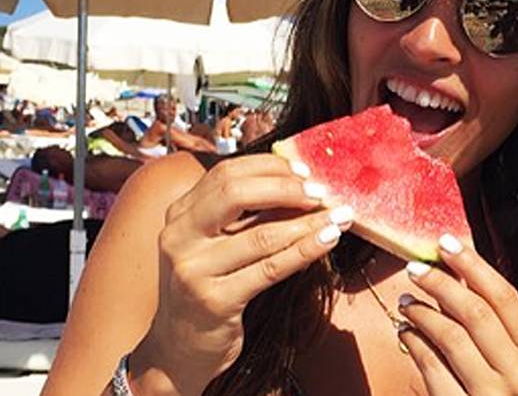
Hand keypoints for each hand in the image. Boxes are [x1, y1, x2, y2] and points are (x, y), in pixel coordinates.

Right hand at [140, 154, 352, 389]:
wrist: (178, 349)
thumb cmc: (207, 288)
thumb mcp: (213, 245)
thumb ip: (242, 216)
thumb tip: (298, 185)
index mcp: (179, 214)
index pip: (226, 173)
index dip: (268, 167)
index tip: (303, 171)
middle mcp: (180, 237)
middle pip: (236, 194)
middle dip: (286, 189)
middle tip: (321, 192)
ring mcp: (194, 270)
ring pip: (261, 235)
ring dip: (307, 223)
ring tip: (339, 216)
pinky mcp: (215, 301)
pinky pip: (270, 269)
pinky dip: (305, 250)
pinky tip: (328, 240)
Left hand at [397, 235, 517, 394]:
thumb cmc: (487, 389)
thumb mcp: (496, 353)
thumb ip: (482, 314)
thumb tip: (453, 263)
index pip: (505, 297)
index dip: (474, 265)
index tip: (445, 242)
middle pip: (476, 313)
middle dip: (441, 284)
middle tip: (414, 269)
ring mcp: (493, 395)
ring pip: (452, 337)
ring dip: (422, 312)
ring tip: (405, 302)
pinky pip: (431, 366)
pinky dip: (414, 343)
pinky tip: (404, 331)